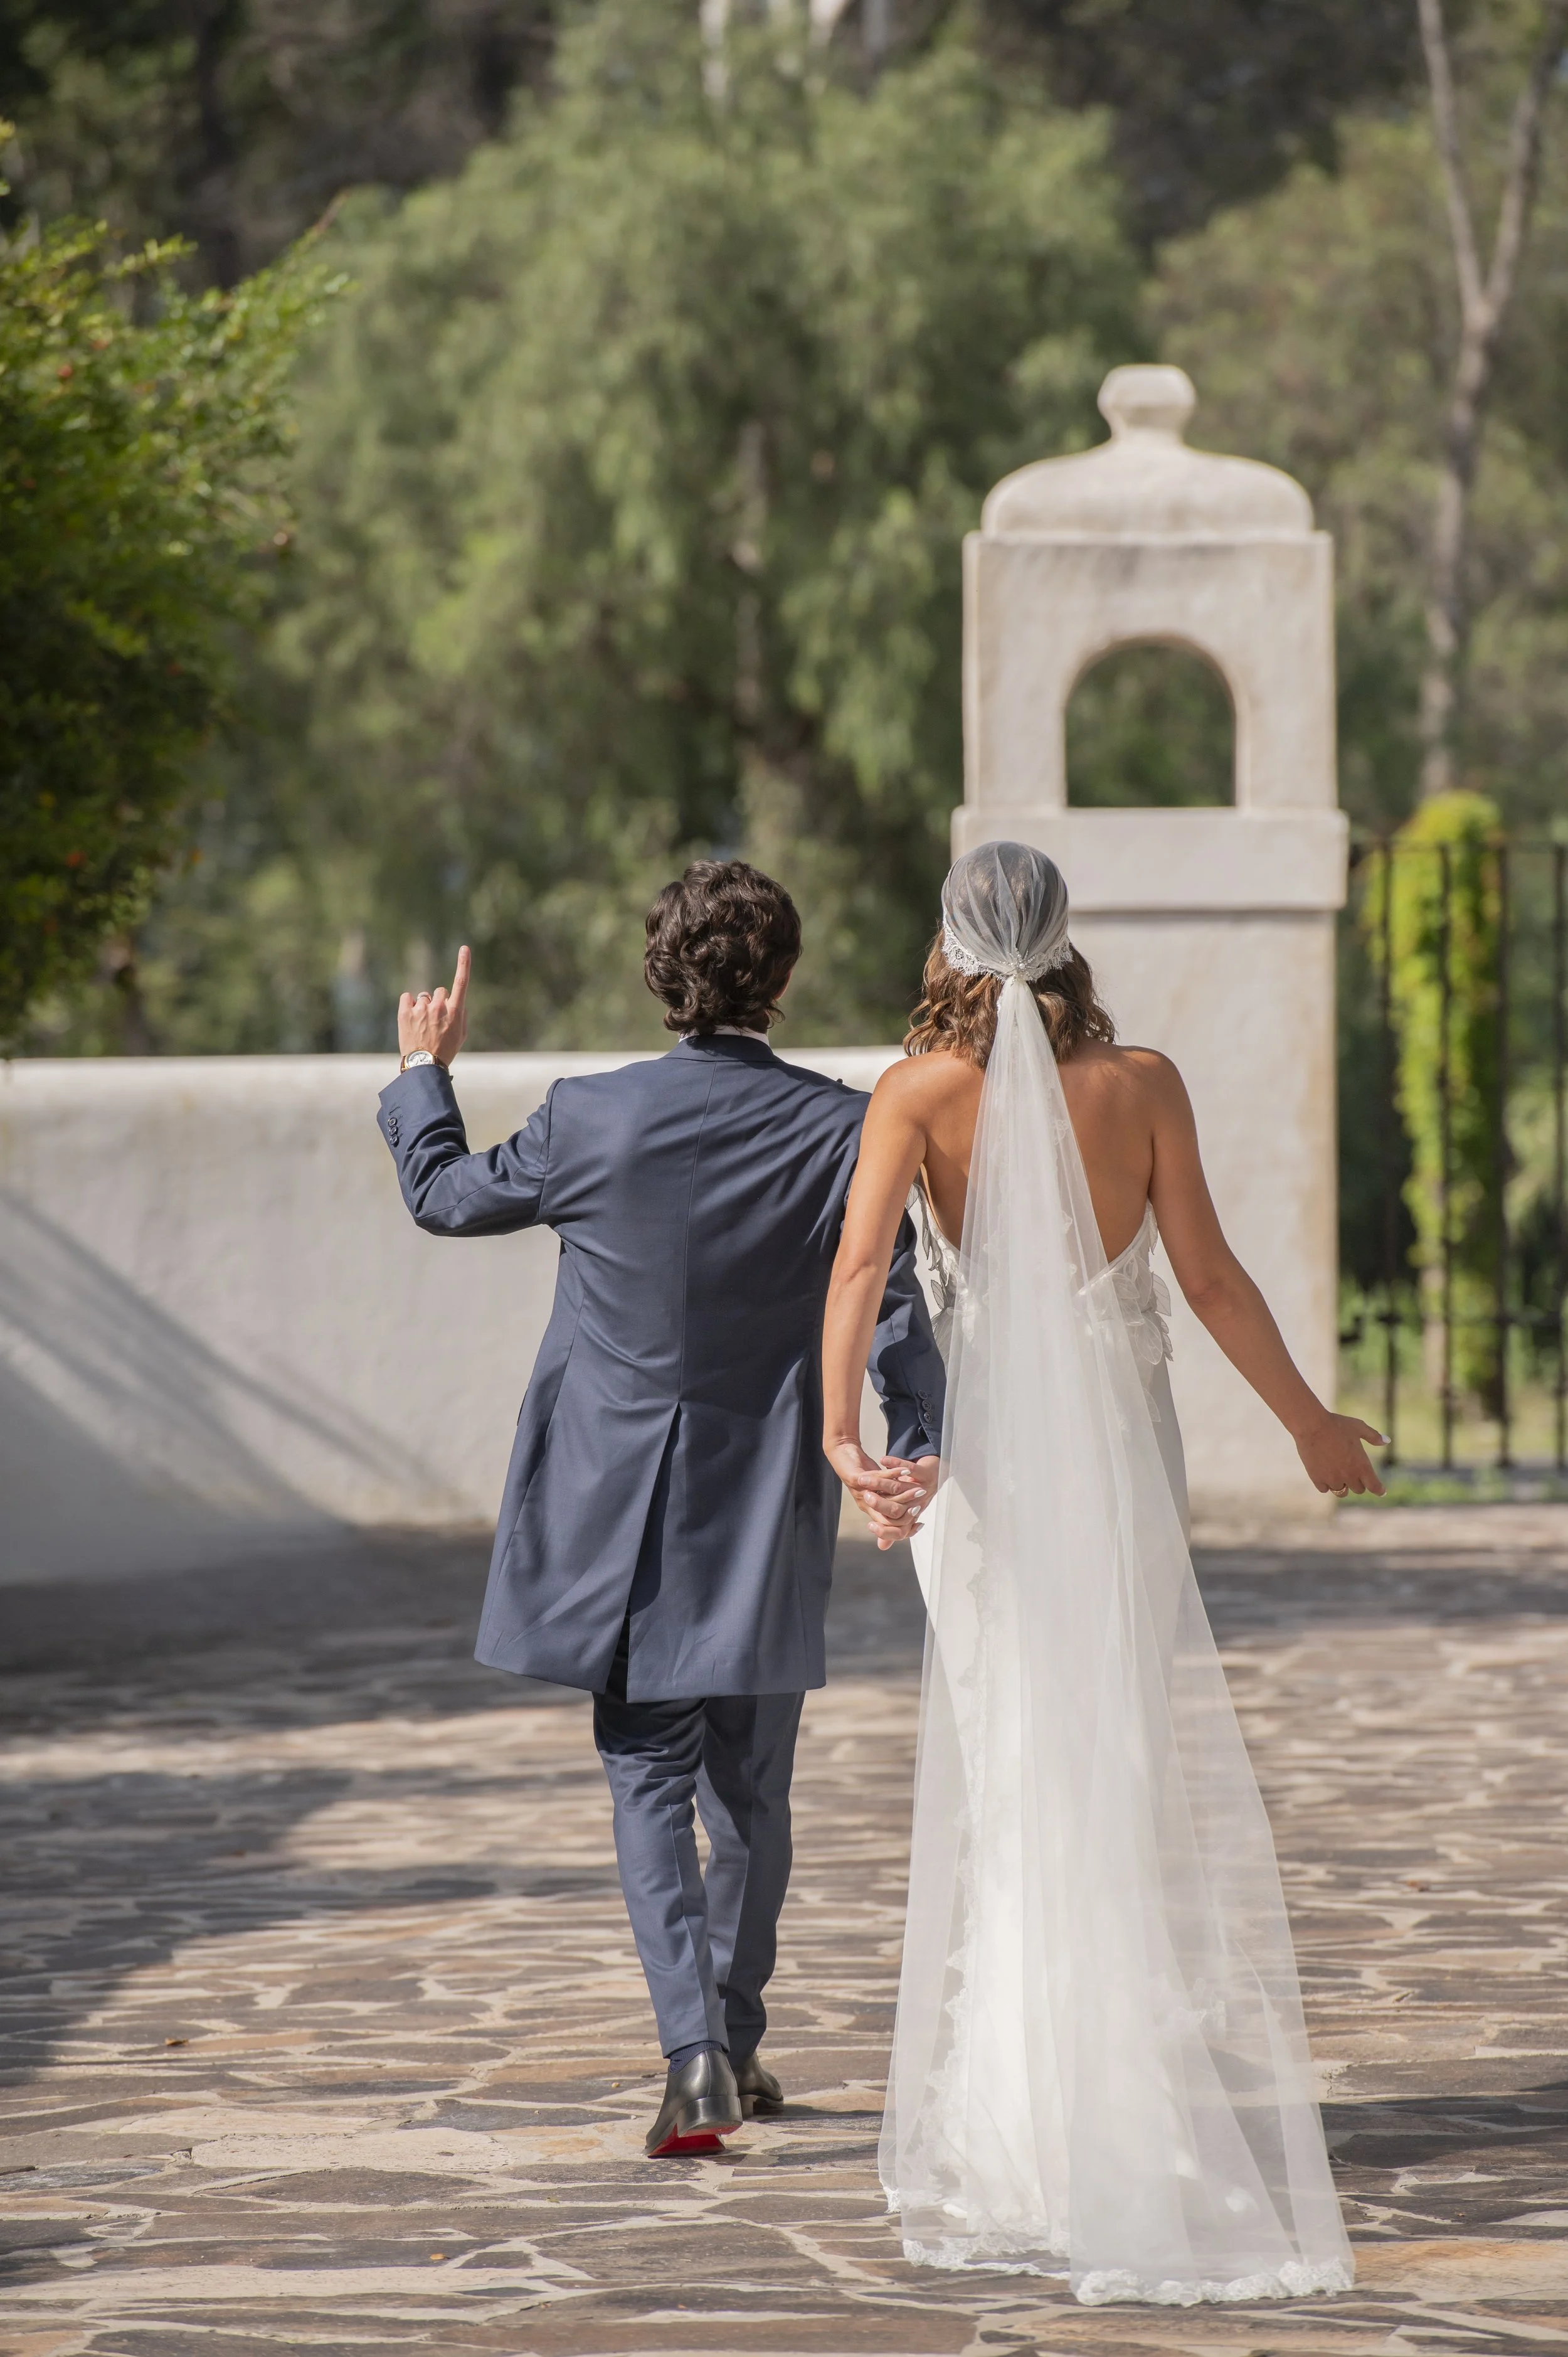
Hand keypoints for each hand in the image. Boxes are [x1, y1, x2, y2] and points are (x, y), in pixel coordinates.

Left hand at [398, 945, 469, 1067]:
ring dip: (423, 1007)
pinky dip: (409, 1005)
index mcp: (455, 1011)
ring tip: (422, 1025)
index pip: (461, 982)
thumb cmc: (445, 1051)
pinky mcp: (405, 1012)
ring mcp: (421, 1008)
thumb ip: (460, 1015)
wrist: (424, 1065)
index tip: (464, 948)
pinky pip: (407, 997)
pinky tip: (411, 1019)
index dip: (464, 963)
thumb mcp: (461, 1035)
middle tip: (435, 1020)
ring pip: (424, 997)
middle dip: (438, 1002)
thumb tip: (456, 1003)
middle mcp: (439, 1006)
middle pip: (440, 991)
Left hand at [825, 1440, 938, 1550]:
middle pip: (889, 1516)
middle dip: (908, 1509)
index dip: (905, 1528)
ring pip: (886, 1497)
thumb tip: (905, 1513)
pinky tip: (905, 1471)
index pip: (889, 1527)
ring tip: (918, 1488)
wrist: (842, 1455)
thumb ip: (891, 1501)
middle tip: (921, 1502)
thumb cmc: (863, 1474)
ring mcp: (860, 1493)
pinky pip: (879, 1478)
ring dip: (905, 1492)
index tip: (919, 1523)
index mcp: (871, 1510)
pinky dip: (894, 1474)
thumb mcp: (879, 1490)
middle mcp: (866, 1505)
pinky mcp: (856, 1479)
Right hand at [864, 1456, 939, 1549]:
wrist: (935, 1472)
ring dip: (880, 1482)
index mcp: (912, 1516)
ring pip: (899, 1488)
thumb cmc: (914, 1493)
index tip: (871, 1526)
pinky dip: (895, 1463)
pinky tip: (883, 1460)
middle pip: (897, 1510)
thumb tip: (881, 1547)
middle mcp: (918, 1504)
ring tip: (864, 1478)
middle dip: (879, 1504)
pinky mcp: (926, 1473)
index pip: (900, 1531)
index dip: (885, 1531)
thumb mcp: (902, 1510)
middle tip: (865, 1497)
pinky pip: (911, 1469)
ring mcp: (924, 1488)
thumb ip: (890, 1525)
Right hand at [1293, 1409, 1386, 1498]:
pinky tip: (1324, 1474)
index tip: (1381, 1491)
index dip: (1379, 1490)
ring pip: (1341, 1492)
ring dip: (1342, 1485)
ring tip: (1337, 1474)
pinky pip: (1325, 1489)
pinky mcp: (1317, 1479)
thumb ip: (1373, 1436)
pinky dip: (1326, 1484)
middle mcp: (1349, 1476)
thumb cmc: (1337, 1424)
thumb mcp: (1358, 1427)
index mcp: (1362, 1466)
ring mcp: (1332, 1479)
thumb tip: (1387, 1441)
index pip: (1375, 1487)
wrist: (1312, 1425)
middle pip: (1358, 1490)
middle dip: (1357, 1483)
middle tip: (1353, 1473)